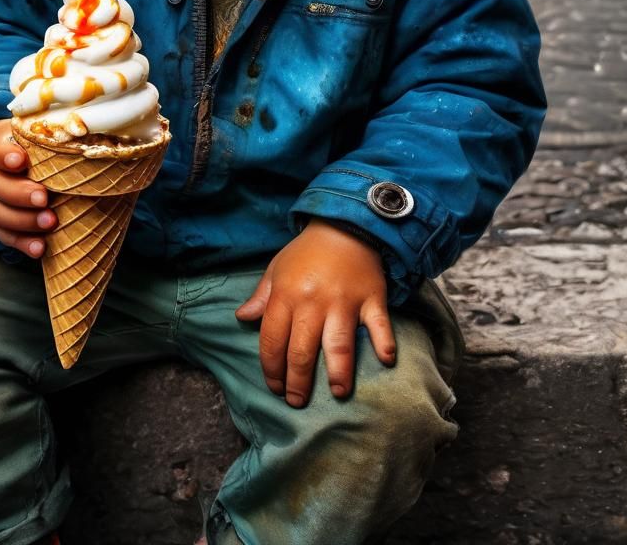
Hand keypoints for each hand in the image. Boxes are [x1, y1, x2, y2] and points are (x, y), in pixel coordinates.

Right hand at [0, 119, 56, 258]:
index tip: (21, 160)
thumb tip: (90, 137)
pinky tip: (39, 248)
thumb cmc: (34, 146)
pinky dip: (22, 243)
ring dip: (22, 220)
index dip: (6, 155)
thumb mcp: (39, 135)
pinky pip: (2, 234)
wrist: (8, 159)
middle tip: (44, 198)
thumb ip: (55, 138)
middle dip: (19, 193)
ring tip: (49, 223)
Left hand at [235, 219, 394, 406]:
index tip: (274, 386)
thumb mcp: (277, 269)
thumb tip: (242, 319)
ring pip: (338, 344)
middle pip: (302, 350)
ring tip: (336, 393)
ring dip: (338, 372)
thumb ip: (261, 297)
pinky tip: (385, 360)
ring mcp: (344, 302)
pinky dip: (383, 342)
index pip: (273, 340)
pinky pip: (378, 324)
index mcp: (286, 295)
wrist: (344, 225)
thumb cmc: (307, 251)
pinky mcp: (371, 299)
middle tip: (297, 400)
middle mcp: (313, 302)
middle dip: (298, 381)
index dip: (271, 368)